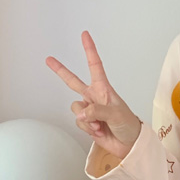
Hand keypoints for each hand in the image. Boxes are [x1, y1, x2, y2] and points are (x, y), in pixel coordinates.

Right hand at [45, 31, 141, 159]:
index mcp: (103, 89)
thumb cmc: (128, 124)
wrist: (130, 144)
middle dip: (60, 71)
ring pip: (76, 109)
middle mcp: (94, 97)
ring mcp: (90, 110)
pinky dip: (88, 129)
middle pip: (73, 81)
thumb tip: (82, 114)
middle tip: (49, 59)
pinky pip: (79, 123)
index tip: (84, 35)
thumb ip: (97, 111)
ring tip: (100, 125)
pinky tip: (99, 131)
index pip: (94, 65)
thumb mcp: (116, 114)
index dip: (89, 50)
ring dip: (87, 120)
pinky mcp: (87, 123)